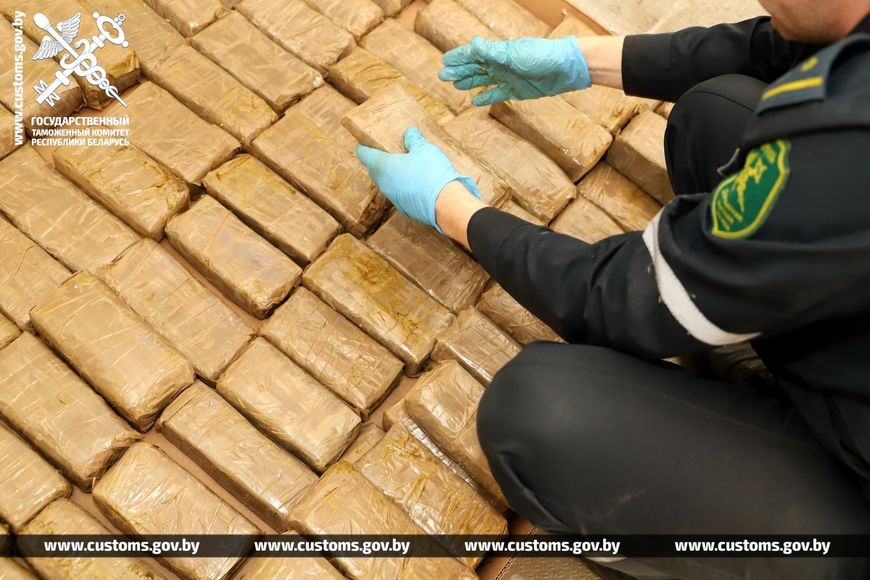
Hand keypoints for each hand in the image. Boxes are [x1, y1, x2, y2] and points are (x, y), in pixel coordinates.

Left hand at [357, 127, 480, 230]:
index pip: (364, 155)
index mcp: (383, 166)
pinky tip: (416, 181)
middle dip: (379, 160)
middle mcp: (384, 184)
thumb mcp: (424, 149)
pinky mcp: (404, 208)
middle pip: (374, 169)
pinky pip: (398, 193)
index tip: (366, 142)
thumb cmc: (432, 173)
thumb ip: (414, 140)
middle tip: (389, 151)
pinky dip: (402, 186)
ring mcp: (393, 198)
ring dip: (392, 174)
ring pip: (386, 183)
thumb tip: (410, 133)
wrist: (446, 205)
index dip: (364, 147)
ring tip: (405, 165)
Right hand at [439, 36, 590, 105]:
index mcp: (498, 53)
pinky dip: (486, 98)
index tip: (444, 61)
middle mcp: (500, 64)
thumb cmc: (541, 57)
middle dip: (459, 71)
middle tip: (443, 75)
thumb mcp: (514, 55)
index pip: (473, 54)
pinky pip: (496, 95)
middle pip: (475, 68)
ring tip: (455, 85)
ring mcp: (507, 78)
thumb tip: (473, 44)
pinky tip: (475, 101)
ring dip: (469, 83)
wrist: (565, 70)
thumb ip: (492, 52)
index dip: (459, 58)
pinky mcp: (516, 91)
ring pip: (483, 81)